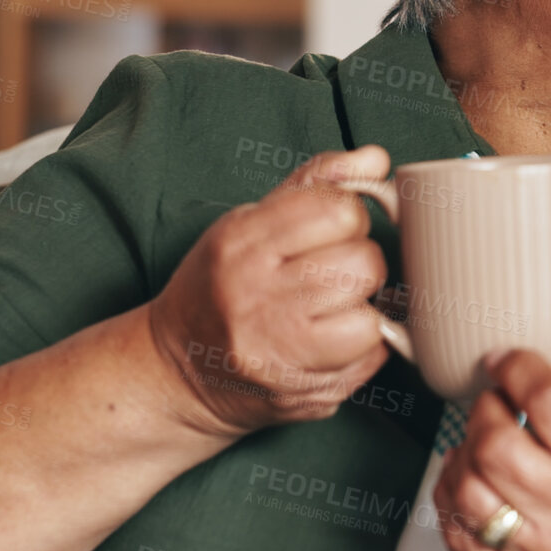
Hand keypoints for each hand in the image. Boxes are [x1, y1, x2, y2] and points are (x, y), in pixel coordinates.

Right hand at [146, 145, 396, 438]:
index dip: (349, 217)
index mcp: (241, 244)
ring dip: (362, 307)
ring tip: (331, 307)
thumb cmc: (220, 287)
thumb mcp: (250, 222)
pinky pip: (372, 355)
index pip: (338, 210)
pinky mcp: (303, 391)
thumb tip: (376, 160)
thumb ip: (316, 184)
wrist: (175, 373)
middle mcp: (254, 297)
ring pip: (371, 314)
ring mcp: (278, 351)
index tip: (333, 229)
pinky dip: (364, 345)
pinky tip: (331, 340)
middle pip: (363, 263)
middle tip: (330, 273)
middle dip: (359, 263)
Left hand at [434, 272, 550, 550]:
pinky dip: (455, 501)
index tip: (511, 360)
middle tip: (501, 401)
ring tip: (489, 439)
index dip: (517, 368)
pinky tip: (477, 481)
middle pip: (497, 445)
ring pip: (470, 491)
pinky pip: (460, 537)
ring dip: (466, 454)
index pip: (547, 400)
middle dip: (487, 410)